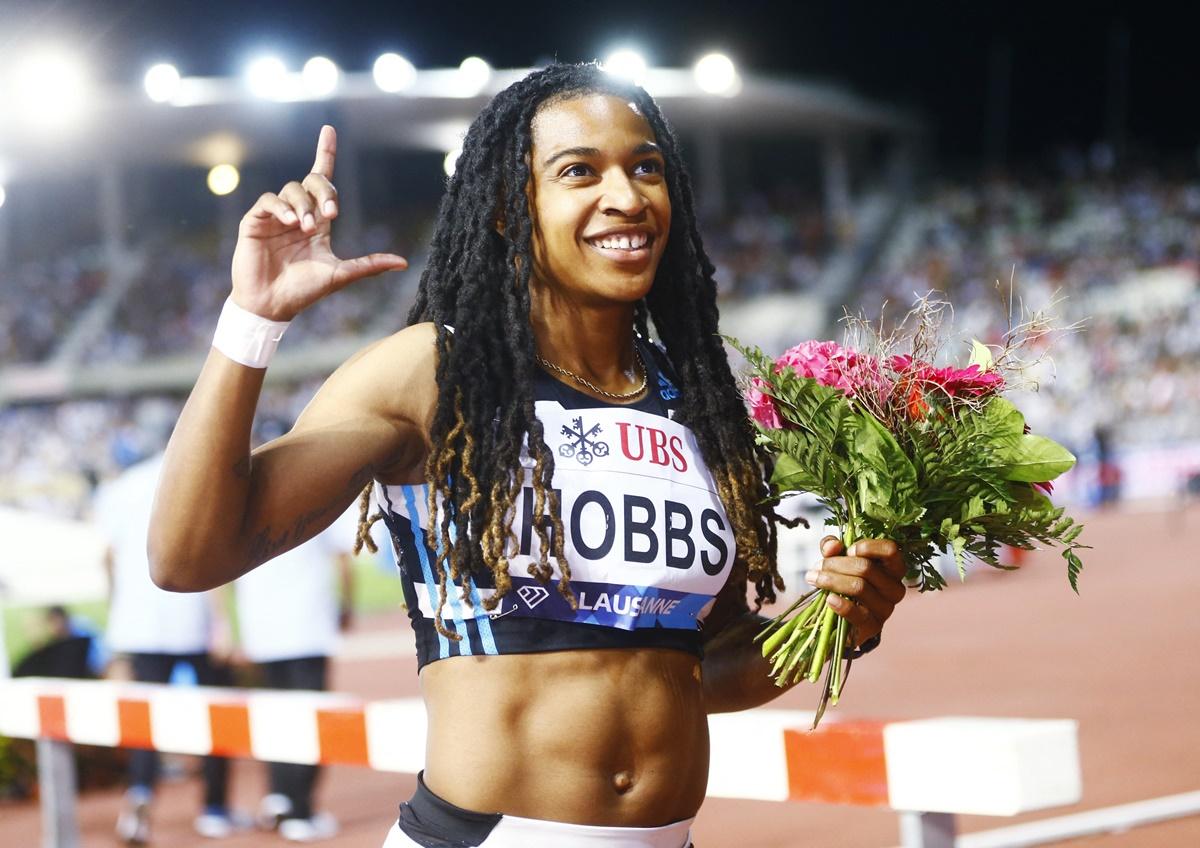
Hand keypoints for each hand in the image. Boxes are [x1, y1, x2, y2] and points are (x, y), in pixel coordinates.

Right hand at [230, 125, 407, 320]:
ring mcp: (275, 216)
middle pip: (312, 180)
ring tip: (305, 228)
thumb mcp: (341, 274)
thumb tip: (403, 263)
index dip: (326, 152)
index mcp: (318, 221)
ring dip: (303, 205)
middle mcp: (298, 212)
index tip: (329, 130)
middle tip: (330, 215)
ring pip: (292, 189)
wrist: (272, 305)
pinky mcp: (254, 221)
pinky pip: (269, 200)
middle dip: (324, 191)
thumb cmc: (304, 291)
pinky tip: (289, 221)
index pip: (323, 178)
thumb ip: (369, 264)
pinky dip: (281, 207)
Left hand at [807, 537, 906, 647]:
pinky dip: (841, 604)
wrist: (839, 619)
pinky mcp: (873, 627)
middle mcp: (894, 589)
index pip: (891, 550)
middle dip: (836, 564)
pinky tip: (829, 599)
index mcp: (892, 569)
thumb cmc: (843, 582)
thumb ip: (833, 547)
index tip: (847, 550)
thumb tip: (833, 546)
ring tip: (813, 579)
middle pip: (867, 568)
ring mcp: (885, 609)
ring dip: (831, 580)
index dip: (866, 546)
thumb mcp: (837, 560)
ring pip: (859, 587)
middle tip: (816, 567)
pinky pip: (857, 613)